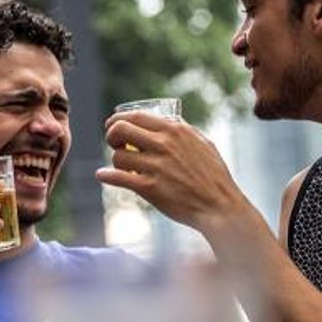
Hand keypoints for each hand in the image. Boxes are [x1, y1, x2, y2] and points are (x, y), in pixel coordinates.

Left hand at [96, 110, 249, 230]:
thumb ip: (184, 131)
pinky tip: (102, 176)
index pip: (135, 116)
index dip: (118, 120)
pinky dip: (106, 176)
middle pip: (120, 130)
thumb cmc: (214, 176)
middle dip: (111, 136)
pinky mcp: (150, 188)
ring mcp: (156, 166)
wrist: (219, 205)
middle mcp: (164, 145)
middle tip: (115, 145)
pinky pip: (119, 178)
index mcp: (175, 130)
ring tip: (124, 168)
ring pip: (118, 156)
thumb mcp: (203, 144)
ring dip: (116, 162)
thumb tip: (168, 121)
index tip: (113, 126)